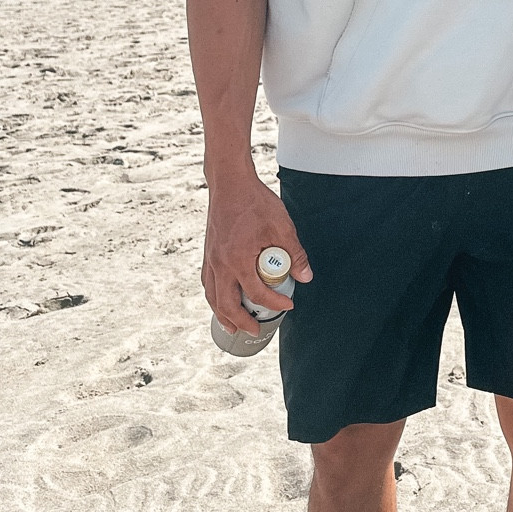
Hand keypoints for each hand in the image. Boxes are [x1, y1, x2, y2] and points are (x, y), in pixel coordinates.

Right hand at [202, 169, 310, 334]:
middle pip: (227, 304)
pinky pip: (207, 281)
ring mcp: (211, 258)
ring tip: (232, 326)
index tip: (287, 305)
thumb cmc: (254, 201)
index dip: (274, 303)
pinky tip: (221, 298)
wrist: (230, 182)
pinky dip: (214, 296)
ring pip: (212, 295)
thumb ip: (294, 254)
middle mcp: (220, 263)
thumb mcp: (282, 227)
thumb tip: (305, 277)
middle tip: (255, 329)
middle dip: (241, 321)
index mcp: (238, 259)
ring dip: (222, 314)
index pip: (256, 292)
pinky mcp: (208, 252)